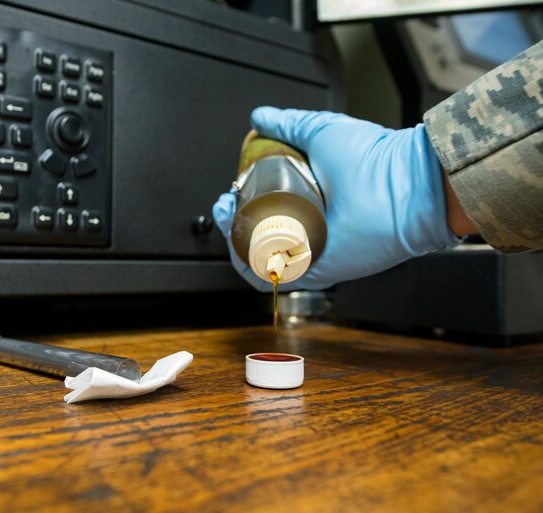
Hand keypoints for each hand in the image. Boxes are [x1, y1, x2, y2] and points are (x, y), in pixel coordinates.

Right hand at [213, 108, 459, 290]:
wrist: (405, 185)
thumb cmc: (375, 159)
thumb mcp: (321, 131)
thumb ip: (289, 124)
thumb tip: (260, 117)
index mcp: (311, 201)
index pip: (265, 210)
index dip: (241, 200)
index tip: (231, 187)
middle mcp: (309, 229)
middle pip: (256, 236)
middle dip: (231, 219)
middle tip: (226, 203)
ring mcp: (310, 252)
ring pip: (257, 258)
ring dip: (234, 239)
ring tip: (228, 216)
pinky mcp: (313, 271)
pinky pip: (269, 277)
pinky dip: (247, 264)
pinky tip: (237, 240)